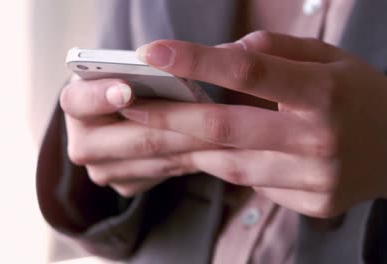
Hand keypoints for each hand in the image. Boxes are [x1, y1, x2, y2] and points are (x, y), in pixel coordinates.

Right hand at [60, 76, 218, 196]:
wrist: (131, 114)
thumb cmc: (133, 82)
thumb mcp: (129, 69)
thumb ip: (140, 70)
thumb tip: (169, 67)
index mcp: (75, 104)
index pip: (77, 101)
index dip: (101, 96)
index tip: (127, 90)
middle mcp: (82, 142)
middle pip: (130, 139)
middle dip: (174, 126)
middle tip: (210, 117)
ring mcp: (103, 169)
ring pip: (153, 160)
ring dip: (192, 145)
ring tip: (225, 132)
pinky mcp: (125, 185)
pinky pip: (162, 173)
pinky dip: (190, 159)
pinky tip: (213, 147)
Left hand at [120, 31, 386, 217]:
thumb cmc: (359, 94)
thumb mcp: (328, 57)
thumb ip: (273, 51)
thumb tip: (220, 54)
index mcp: (324, 91)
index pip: (249, 70)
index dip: (196, 60)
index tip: (153, 52)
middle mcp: (318, 139)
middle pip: (226, 128)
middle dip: (170, 118)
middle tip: (129, 106)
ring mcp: (316, 179)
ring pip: (231, 164)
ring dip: (190, 147)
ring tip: (158, 130)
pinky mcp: (312, 203)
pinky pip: (252, 184)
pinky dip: (226, 166)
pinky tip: (210, 153)